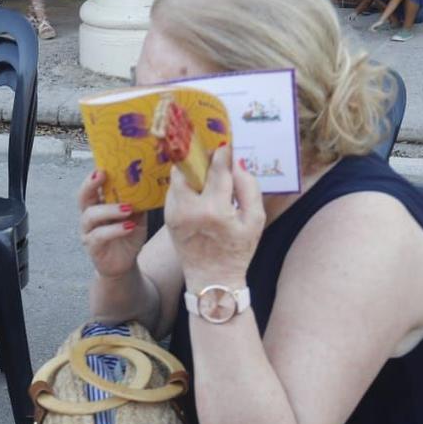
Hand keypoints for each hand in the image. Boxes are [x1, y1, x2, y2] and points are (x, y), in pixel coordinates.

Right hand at [77, 170, 144, 279]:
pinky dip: (115, 230)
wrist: (124, 263)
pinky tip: (128, 227)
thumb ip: (139, 202)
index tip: (104, 165)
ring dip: (109, 209)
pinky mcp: (92, 246)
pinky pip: (99, 235)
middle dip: (90, 184)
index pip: (92, 186)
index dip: (94, 175)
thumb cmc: (128, 236)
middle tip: (102, 175)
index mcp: (98, 204)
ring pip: (91, 215)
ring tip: (128, 208)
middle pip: (82, 196)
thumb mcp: (137, 216)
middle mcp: (89, 215)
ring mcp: (88, 231)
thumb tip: (150, 183)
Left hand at [164, 142, 262, 285]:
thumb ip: (248, 187)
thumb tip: (236, 161)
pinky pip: (174, 189)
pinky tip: (198, 188)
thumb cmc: (237, 251)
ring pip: (178, 176)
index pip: (217, 168)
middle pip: (189, 166)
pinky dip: (185, 183)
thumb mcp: (254, 220)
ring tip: (206, 172)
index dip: (223, 152)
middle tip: (213, 156)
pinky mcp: (167, 216)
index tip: (227, 144)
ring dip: (191, 169)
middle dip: (202, 157)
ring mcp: (174, 213)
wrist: (211, 279)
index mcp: (214, 210)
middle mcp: (189, 209)